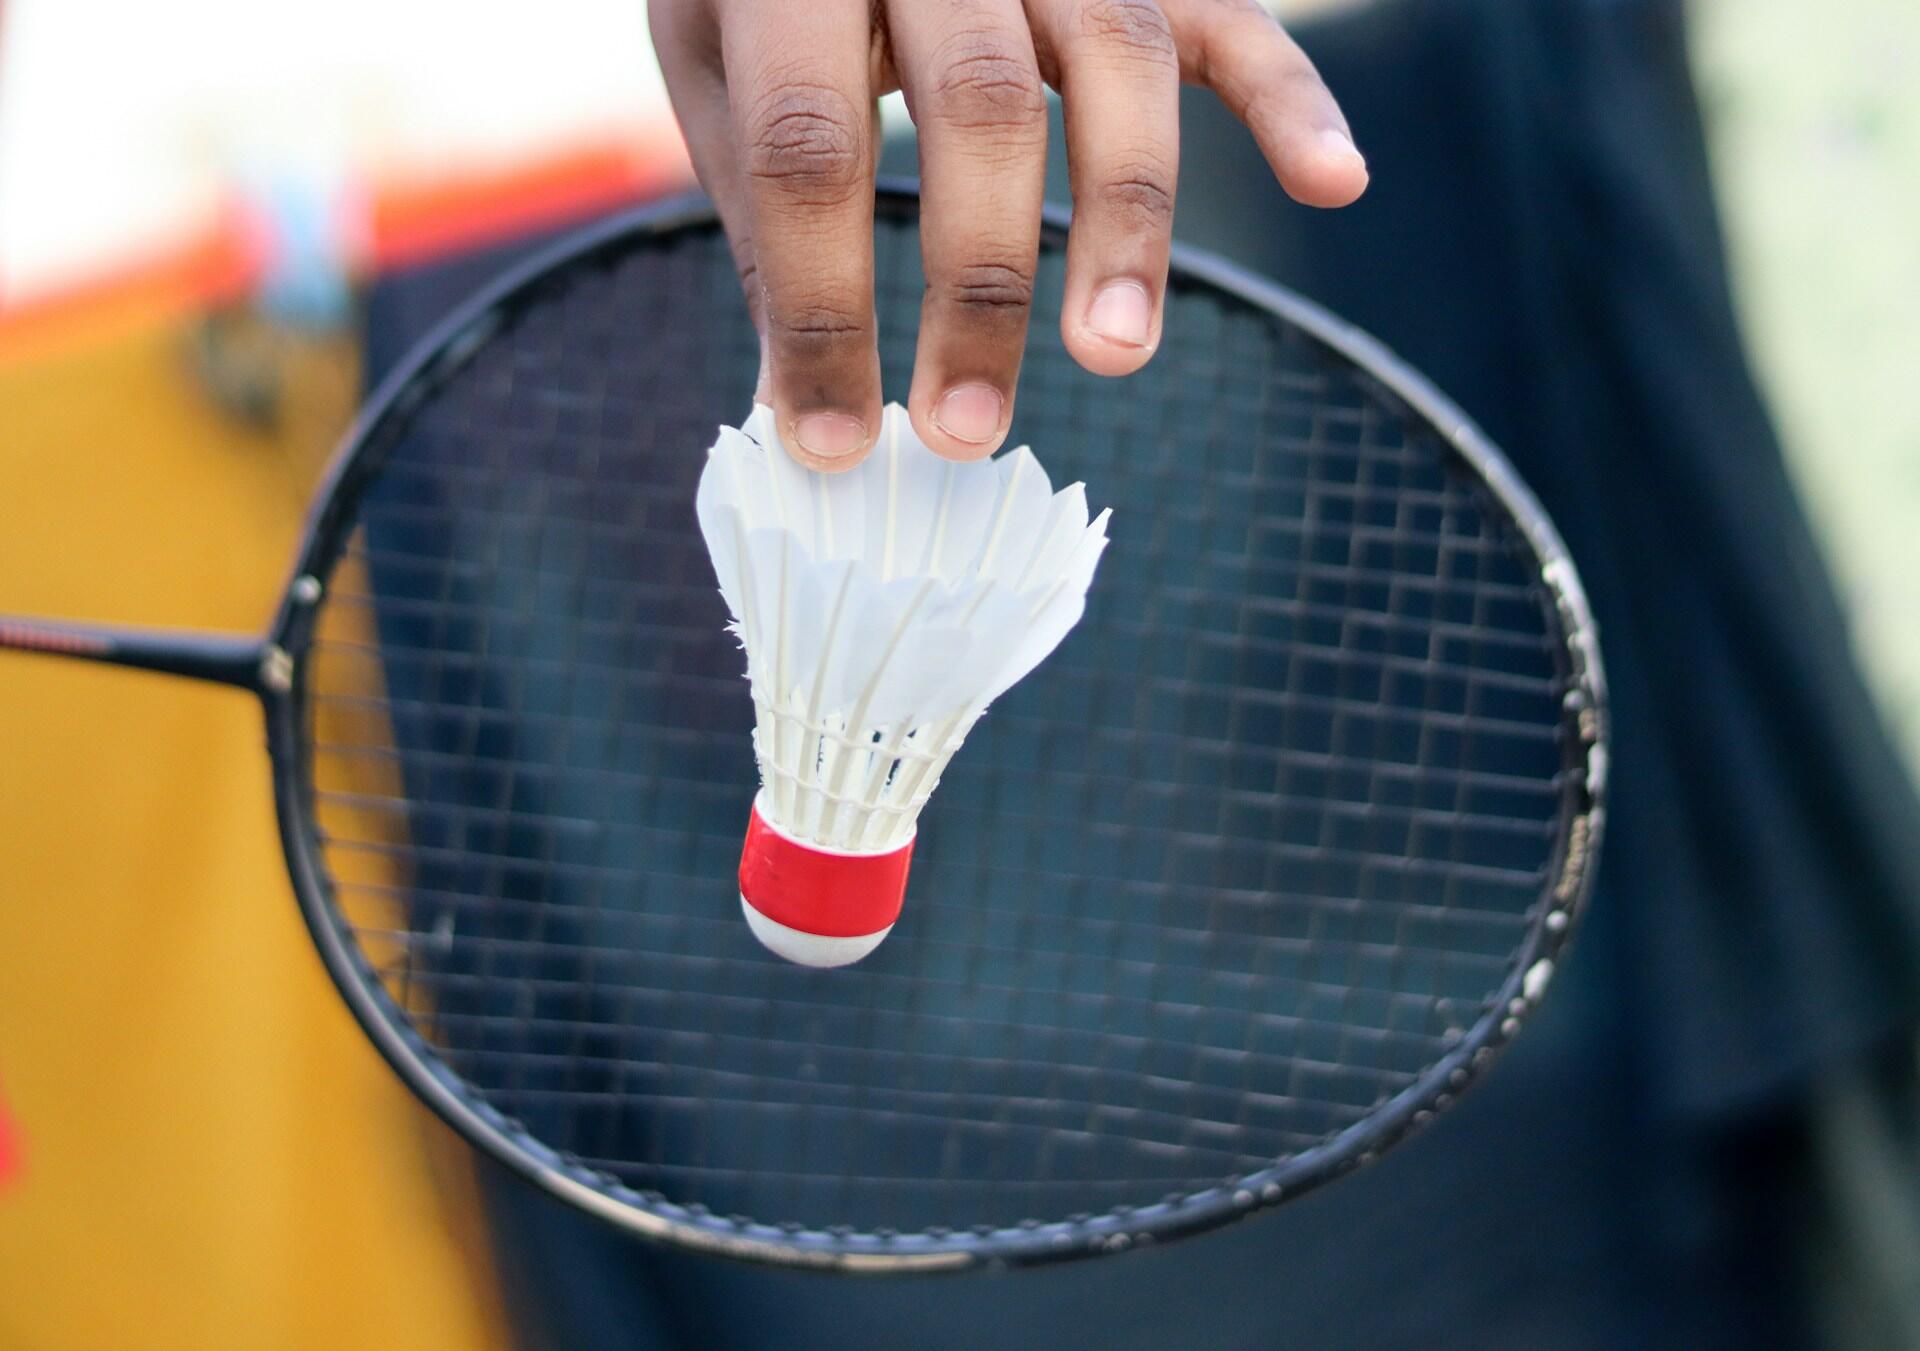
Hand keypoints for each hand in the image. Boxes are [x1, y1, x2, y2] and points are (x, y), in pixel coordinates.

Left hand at [651, 0, 1366, 468]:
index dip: (822, 306)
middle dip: (978, 289)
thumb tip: (790, 402)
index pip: (811, 146)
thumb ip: (766, 210)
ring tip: (1113, 356)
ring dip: (1126, 223)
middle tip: (964, 432)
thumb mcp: (723, 60)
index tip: (828, 439)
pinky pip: (1232, 20)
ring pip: (1120, 65)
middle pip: (980, 107)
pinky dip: (1289, 99)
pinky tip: (1334, 181)